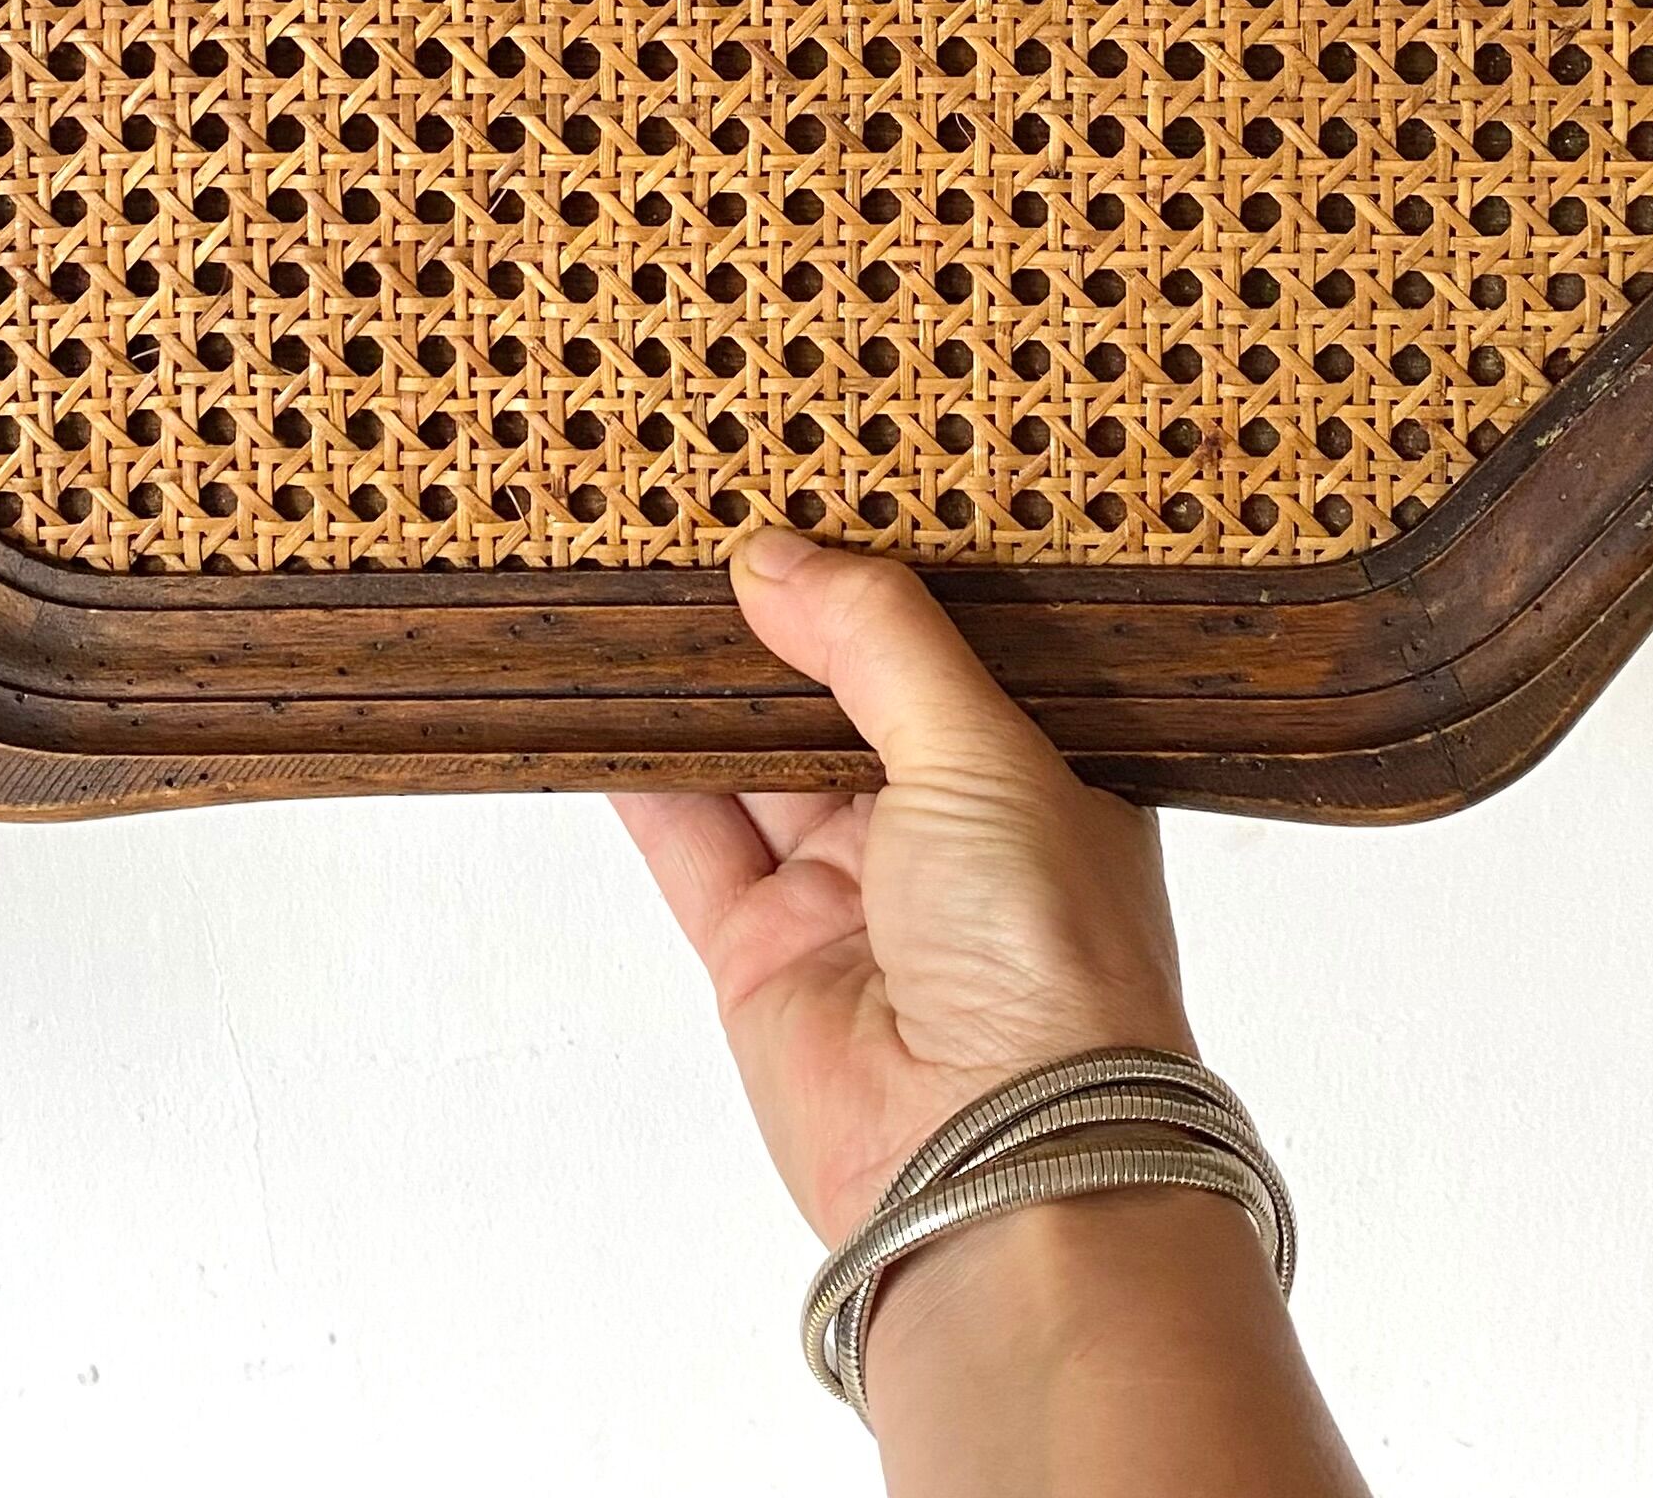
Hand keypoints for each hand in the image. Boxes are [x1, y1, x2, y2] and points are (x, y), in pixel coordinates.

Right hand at [612, 522, 1199, 1244]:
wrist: (996, 1163)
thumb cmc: (1051, 966)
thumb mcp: (984, 751)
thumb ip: (877, 640)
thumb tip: (776, 557)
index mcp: (1038, 776)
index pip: (953, 649)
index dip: (887, 578)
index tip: (818, 489)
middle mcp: (946, 833)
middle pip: (842, 695)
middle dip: (781, 619)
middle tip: (712, 512)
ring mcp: (848, 895)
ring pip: (753, 759)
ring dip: (701, 684)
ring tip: (642, 580)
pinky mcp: (760, 952)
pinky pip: (687, 840)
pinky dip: (640, 773)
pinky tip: (601, 697)